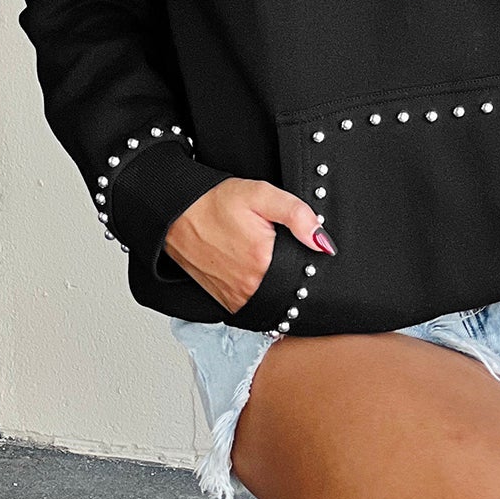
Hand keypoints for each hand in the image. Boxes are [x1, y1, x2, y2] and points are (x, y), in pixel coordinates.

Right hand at [163, 178, 333, 314]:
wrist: (176, 213)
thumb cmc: (214, 203)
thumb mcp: (261, 195)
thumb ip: (297, 215)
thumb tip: (323, 242)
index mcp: (263, 260)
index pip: (304, 273)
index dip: (309, 260)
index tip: (306, 249)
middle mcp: (249, 285)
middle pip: (289, 287)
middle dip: (293, 273)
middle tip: (283, 251)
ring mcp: (235, 297)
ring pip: (271, 298)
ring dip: (276, 284)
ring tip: (268, 260)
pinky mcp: (225, 301)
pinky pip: (252, 304)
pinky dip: (258, 291)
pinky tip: (256, 273)